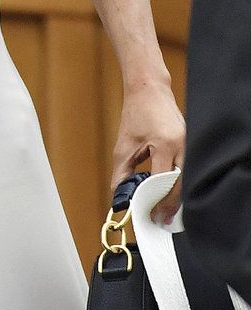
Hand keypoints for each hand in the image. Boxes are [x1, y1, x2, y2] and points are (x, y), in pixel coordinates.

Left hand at [110, 81, 185, 221]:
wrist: (149, 90)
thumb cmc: (136, 114)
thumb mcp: (123, 146)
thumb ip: (120, 174)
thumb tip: (119, 196)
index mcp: (165, 143)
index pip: (164, 181)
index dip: (158, 201)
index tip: (152, 215)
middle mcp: (182, 144)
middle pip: (181, 183)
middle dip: (171, 203)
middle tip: (162, 219)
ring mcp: (189, 142)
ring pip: (187, 177)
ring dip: (176, 194)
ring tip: (165, 210)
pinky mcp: (190, 142)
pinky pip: (187, 168)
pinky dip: (179, 182)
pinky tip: (169, 191)